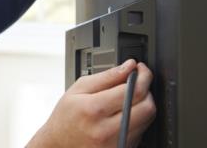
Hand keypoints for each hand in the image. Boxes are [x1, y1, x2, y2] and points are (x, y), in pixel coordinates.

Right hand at [27, 59, 155, 147]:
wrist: (59, 144)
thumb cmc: (66, 117)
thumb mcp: (79, 89)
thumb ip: (106, 76)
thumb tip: (129, 66)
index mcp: (94, 109)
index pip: (133, 90)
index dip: (143, 76)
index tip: (141, 69)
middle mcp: (106, 129)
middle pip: (147, 107)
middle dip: (147, 90)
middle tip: (139, 82)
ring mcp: (115, 144)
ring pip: (147, 120)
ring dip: (143, 105)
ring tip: (127, 99)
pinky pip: (141, 132)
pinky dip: (137, 120)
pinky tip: (123, 115)